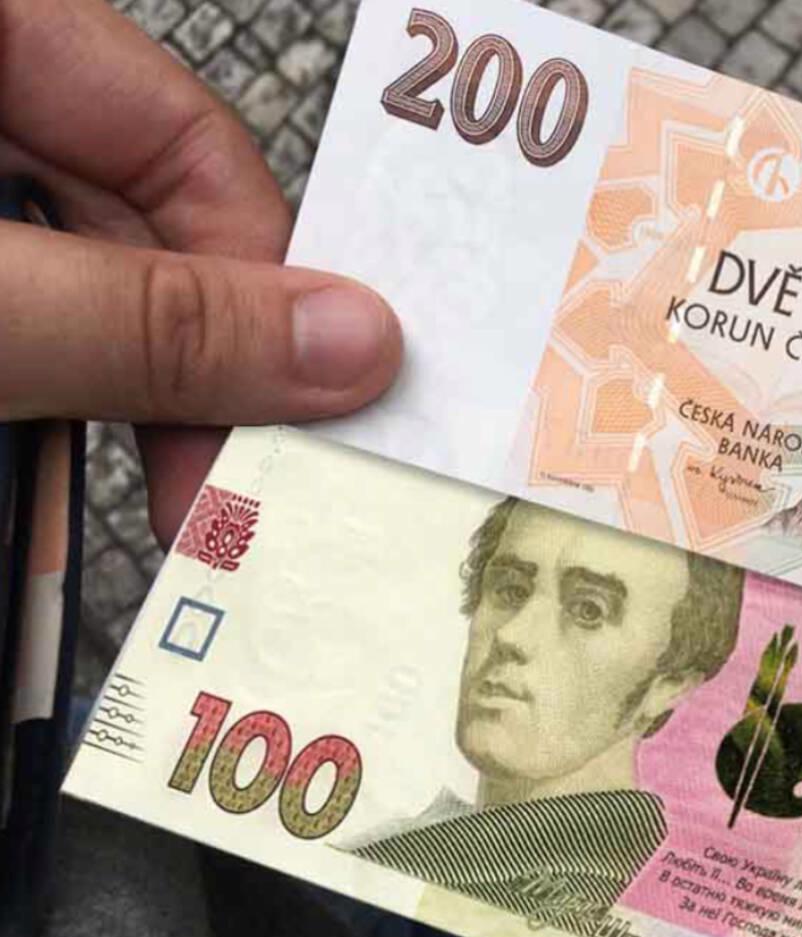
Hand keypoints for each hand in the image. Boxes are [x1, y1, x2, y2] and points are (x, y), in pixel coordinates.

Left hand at [0, 0, 400, 543]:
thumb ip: (146, 322)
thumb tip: (352, 344)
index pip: (183, 141)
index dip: (256, 284)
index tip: (287, 416)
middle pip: (135, 237)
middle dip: (174, 382)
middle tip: (213, 503)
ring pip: (70, 303)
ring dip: (98, 414)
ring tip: (118, 515)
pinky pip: (16, 338)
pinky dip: (28, 412)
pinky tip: (32, 483)